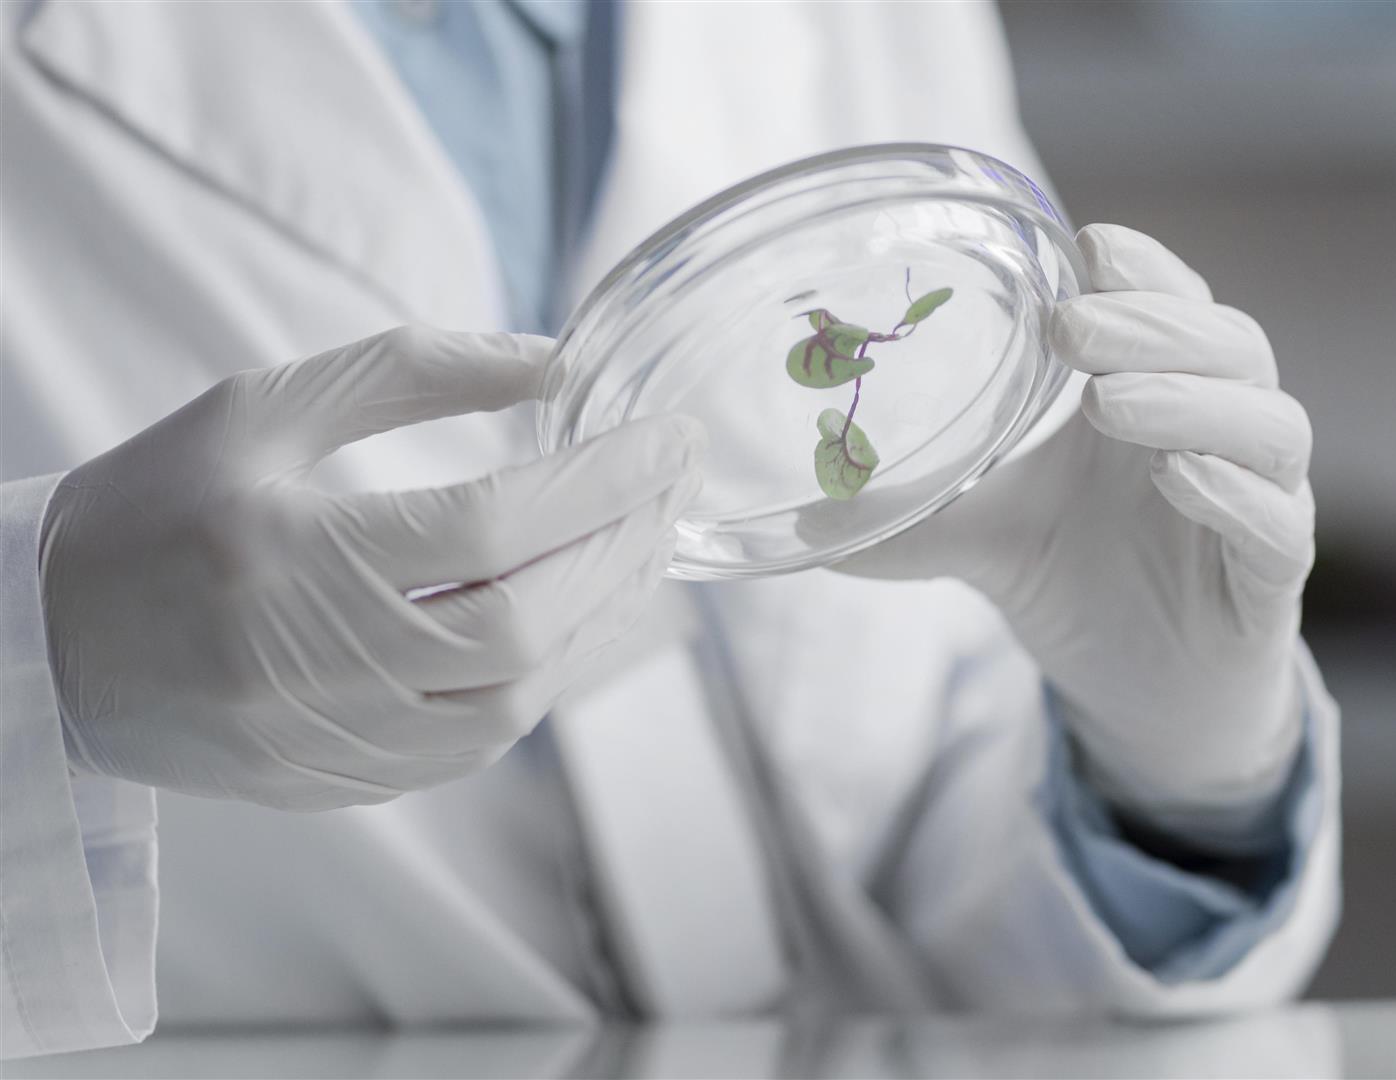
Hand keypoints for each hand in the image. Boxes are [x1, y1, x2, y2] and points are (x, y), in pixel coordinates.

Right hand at [40, 326, 703, 810]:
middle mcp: (311, 663)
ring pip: (511, 701)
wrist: (41, 644)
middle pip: (521, 624)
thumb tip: (555, 362)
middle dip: (617, 551)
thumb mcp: (262, 407)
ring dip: (594, 621)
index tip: (669, 438)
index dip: (598, 482)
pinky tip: (569, 620)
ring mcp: (325, 740)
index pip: (490, 527)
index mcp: (284, 555)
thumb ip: (411, 373)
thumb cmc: (152, 509)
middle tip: (670, 489)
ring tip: (637, 547)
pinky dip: (540, 679)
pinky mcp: (336, 783)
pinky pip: (476, 745)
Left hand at [842, 225, 1313, 829]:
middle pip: (1231, 344)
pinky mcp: (1273, 579)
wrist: (1148, 694)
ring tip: (1110, 401)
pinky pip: (1280, 523)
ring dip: (1193, 400)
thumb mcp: (983, 534)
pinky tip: (1180, 478)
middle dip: (1154, 326)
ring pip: (1269, 424)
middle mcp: (1219, 433)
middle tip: (1073, 326)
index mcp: (1154, 393)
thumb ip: (906, 513)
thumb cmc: (1078, 578)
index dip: (1142, 269)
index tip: (1081, 247)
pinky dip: (1234, 494)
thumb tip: (796, 514)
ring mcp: (1260, 501)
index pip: (1173, 303)